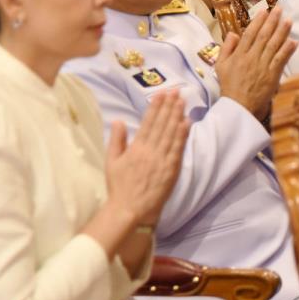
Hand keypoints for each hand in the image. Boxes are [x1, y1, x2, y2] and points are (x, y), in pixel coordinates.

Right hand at [105, 91, 189, 225]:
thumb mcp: (111, 162)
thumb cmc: (119, 186)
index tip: (162, 93)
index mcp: (135, 148)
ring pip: (171, 133)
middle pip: (162, 124)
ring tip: (182, 101)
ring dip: (177, 115)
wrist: (130, 209)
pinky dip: (183, 135)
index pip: (148, 122)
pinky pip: (178, 149)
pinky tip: (187, 122)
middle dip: (169, 106)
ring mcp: (162, 160)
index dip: (156, 106)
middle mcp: (150, 151)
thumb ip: (116, 140)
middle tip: (176, 91)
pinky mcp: (172, 169)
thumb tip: (118, 120)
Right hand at [215, 6, 296, 118]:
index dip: (258, 21)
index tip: (265, 11)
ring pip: (274, 45)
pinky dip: (287, 50)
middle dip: (272, 21)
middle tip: (280, 10)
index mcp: (239, 55)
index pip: (249, 34)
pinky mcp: (272, 76)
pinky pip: (281, 60)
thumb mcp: (221, 66)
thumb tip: (233, 33)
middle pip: (263, 36)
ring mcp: (262, 66)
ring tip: (289, 21)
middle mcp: (251, 58)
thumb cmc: (229, 86)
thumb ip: (226, 48)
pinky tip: (293, 41)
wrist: (238, 106)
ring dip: (282, 32)